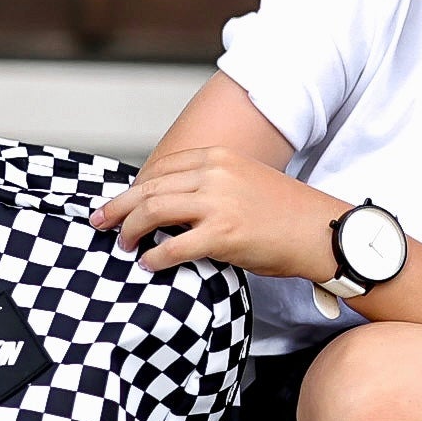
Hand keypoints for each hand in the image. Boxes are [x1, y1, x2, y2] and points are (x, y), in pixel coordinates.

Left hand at [88, 147, 349, 277]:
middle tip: (100, 222)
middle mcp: (215, 173)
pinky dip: (155, 257)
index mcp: (218, 156)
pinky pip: (174, 246)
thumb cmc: (286, 212)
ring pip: (153, 211)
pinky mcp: (224, 235)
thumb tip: (172, 205)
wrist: (321, 231)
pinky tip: (149, 264)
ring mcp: (218, 203)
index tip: (122, 203)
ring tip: (124, 244)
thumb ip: (211, 184)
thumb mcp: (245, 180)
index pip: (160, 168)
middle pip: (149, 188)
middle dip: (118, 207)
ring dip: (131, 230)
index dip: (134, 188)